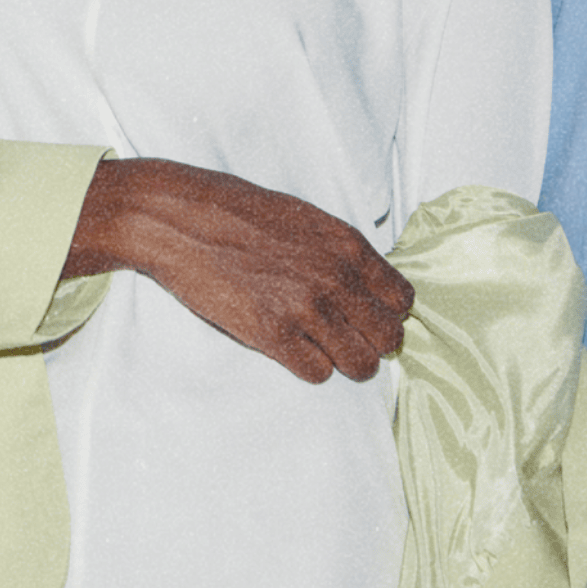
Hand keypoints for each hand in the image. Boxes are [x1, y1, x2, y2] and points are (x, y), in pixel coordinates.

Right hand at [69, 159, 414, 384]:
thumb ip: (342, 253)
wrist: (184, 219)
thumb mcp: (308, 220)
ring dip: (347, 363)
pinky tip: (294, 349)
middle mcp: (336, 278)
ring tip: (326, 352)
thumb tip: (368, 286)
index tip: (370, 317)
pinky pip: (317, 373)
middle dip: (373, 343)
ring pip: (360, 364)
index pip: (401, 299)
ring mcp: (306, 308)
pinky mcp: (272, 334)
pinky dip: (310, 367)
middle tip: (351, 340)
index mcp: (348, 246)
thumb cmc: (243, 214)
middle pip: (388, 337)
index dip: (388, 313)